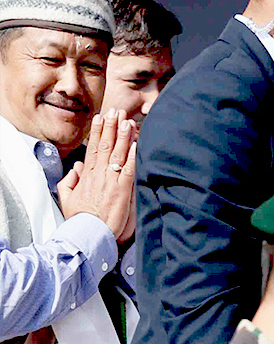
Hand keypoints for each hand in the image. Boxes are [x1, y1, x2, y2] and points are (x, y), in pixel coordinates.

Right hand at [59, 106, 137, 242]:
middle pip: (105, 145)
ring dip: (124, 135)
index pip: (93, 148)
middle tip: (115, 110)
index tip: (100, 118)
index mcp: (86, 175)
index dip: (98, 132)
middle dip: (111, 127)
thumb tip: (76, 168)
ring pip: (118, 153)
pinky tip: (137, 143)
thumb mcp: (67, 197)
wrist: (87, 233)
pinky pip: (129, 168)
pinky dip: (134, 155)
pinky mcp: (123, 189)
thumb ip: (70, 181)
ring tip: (127, 120)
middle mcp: (98, 174)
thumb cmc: (80, 218)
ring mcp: (110, 180)